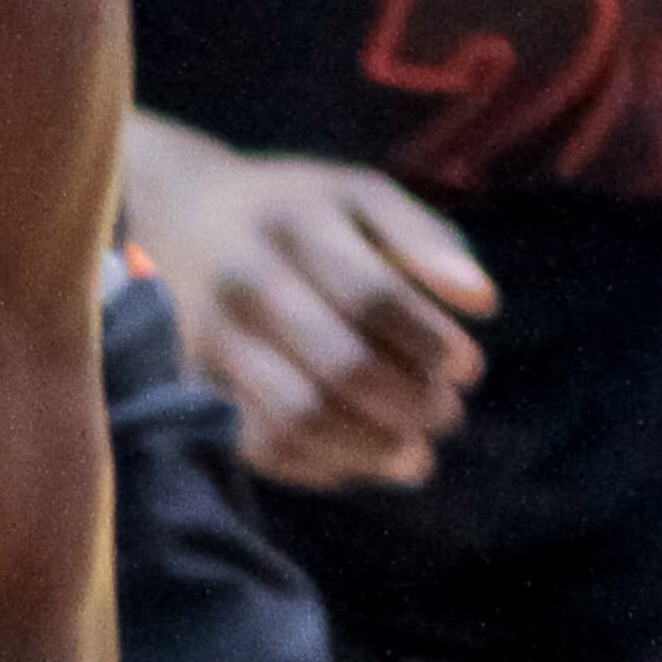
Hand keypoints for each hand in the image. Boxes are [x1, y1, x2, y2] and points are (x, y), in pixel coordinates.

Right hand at [126, 131, 495, 488]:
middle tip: (447, 415)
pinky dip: (322, 466)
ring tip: (416, 453)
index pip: (375, 298)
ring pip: (300, 418)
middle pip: (341, 366)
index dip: (432, 342)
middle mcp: (246, 283)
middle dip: (412, 403)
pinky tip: (361, 460)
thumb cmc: (292, 210)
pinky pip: (261, 445)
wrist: (177, 213)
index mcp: (294, 225)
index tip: (467, 368)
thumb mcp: (357, 195)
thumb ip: (425, 237)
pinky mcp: (196, 383)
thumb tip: (484, 303)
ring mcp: (213, 339)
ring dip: (373, 448)